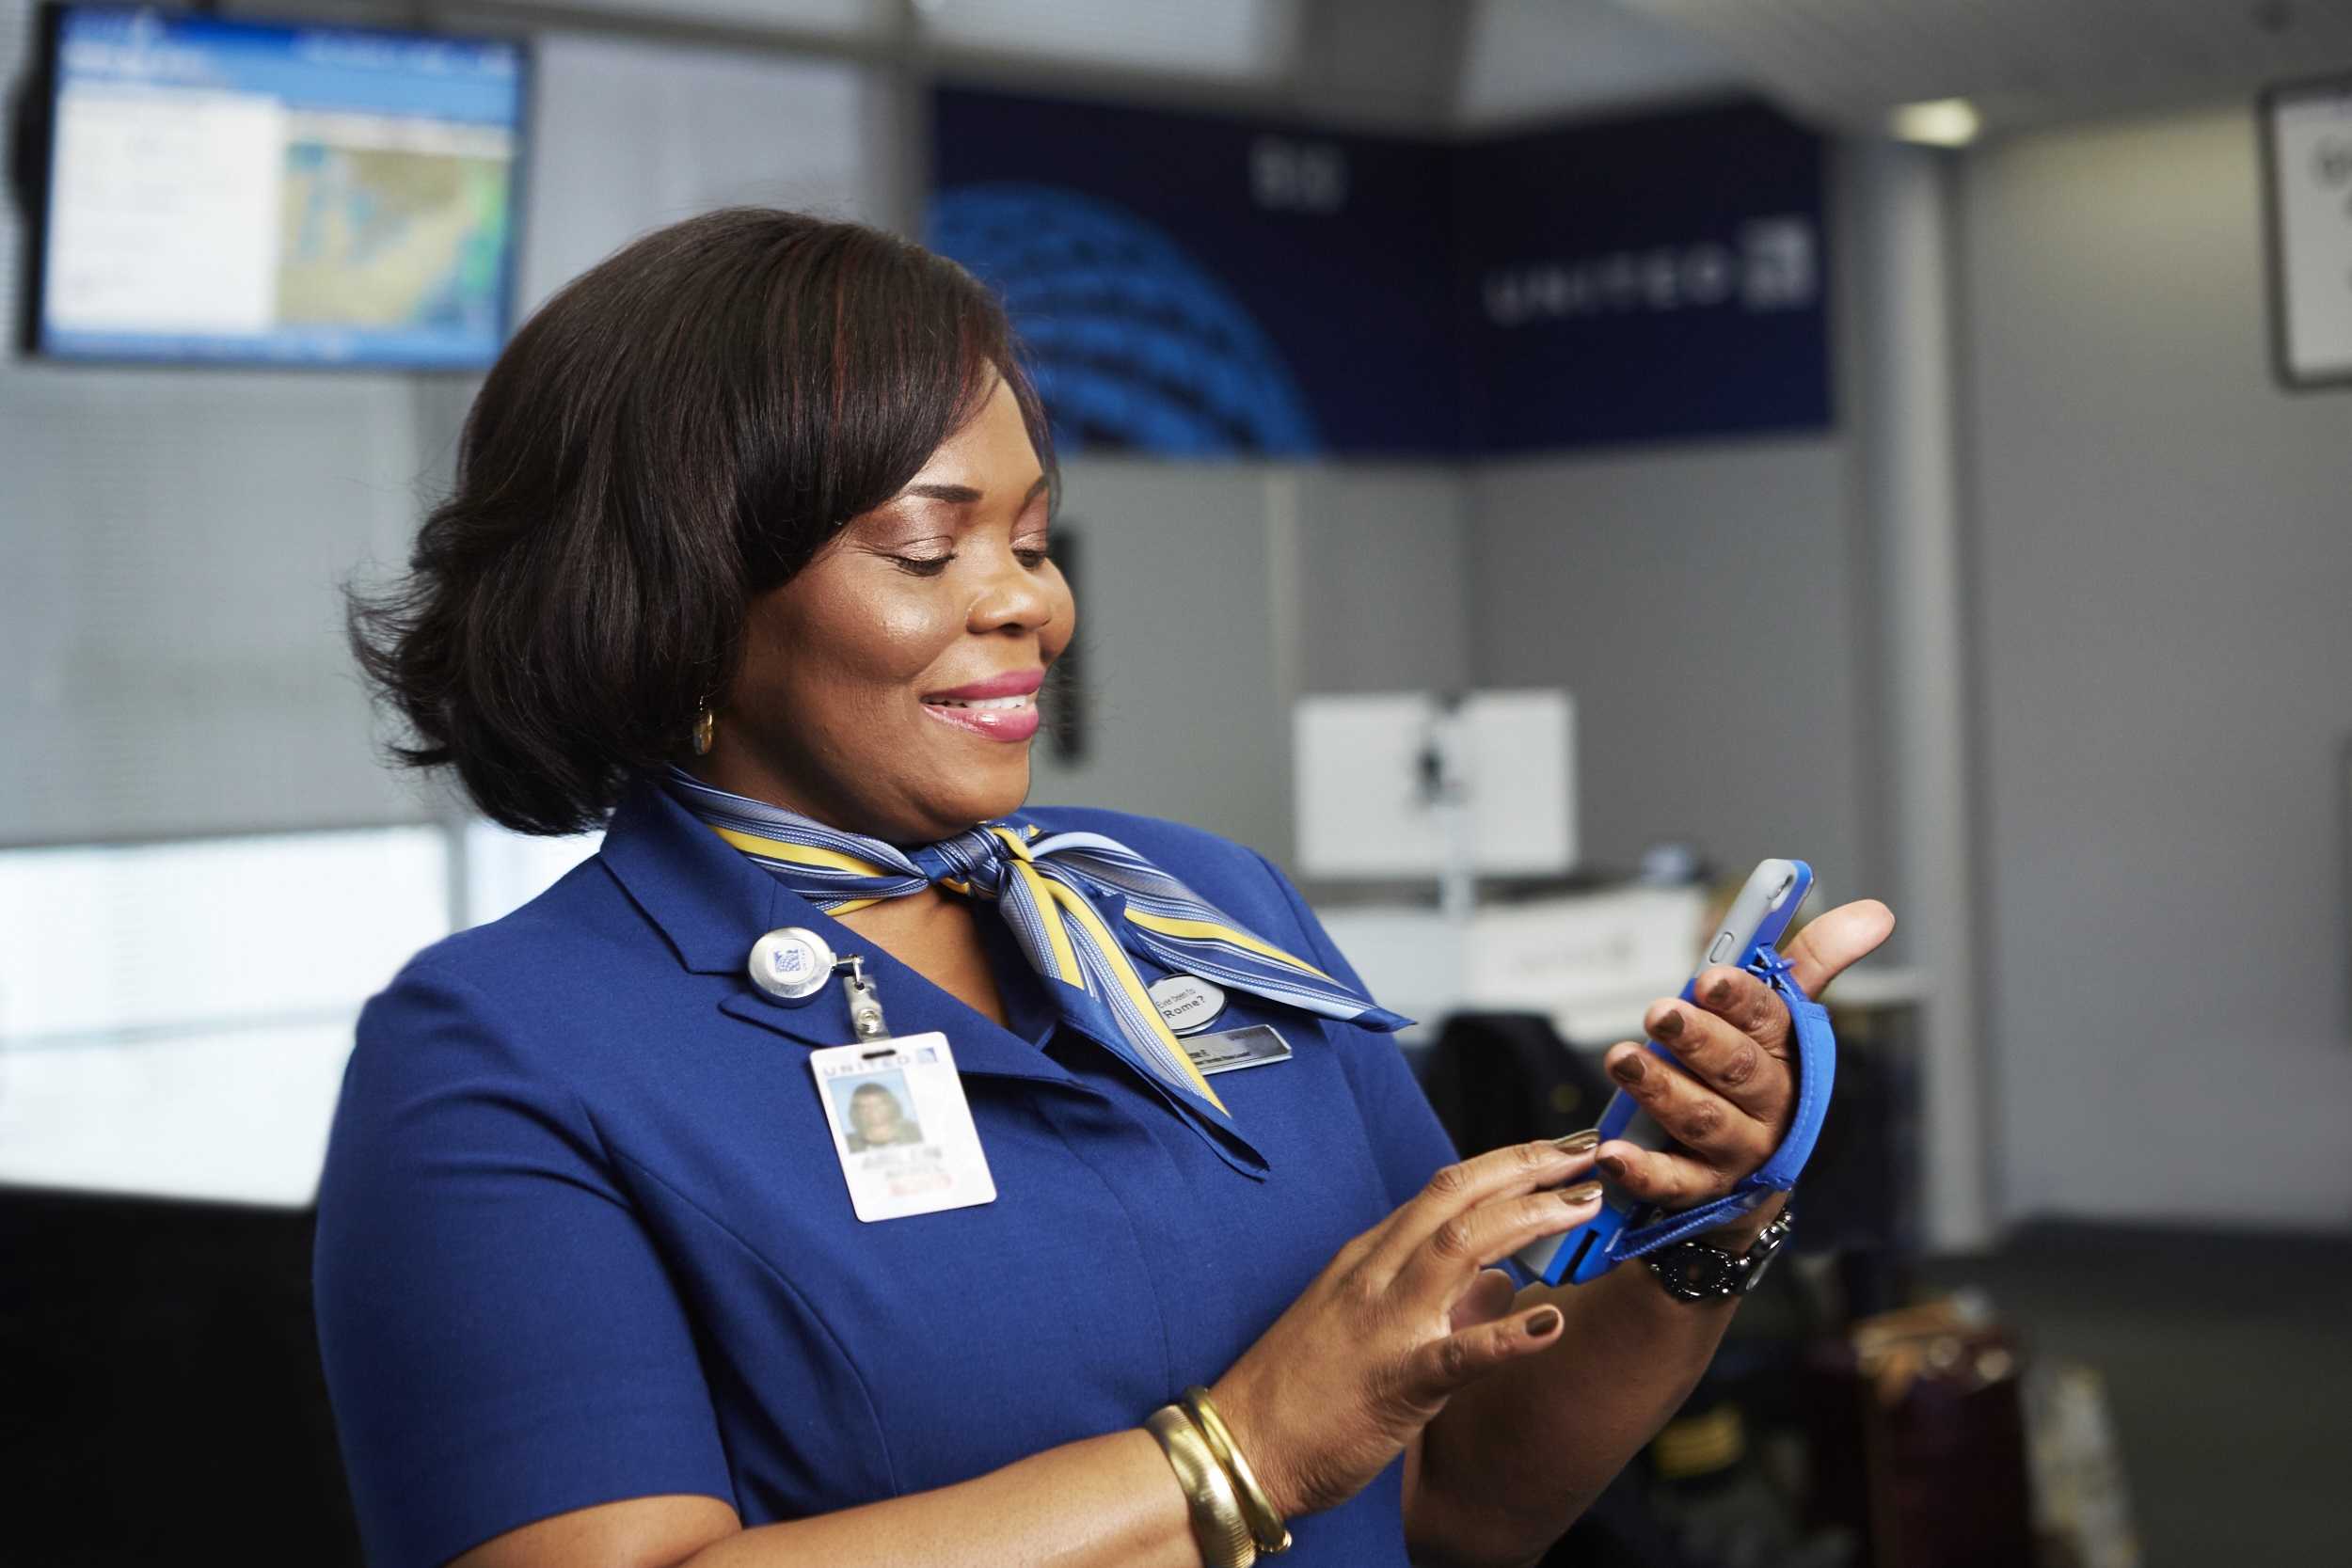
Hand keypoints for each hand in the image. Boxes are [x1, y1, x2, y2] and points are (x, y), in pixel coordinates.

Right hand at [1206, 1139, 1604, 1520]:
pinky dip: (1506, 1336)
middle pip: (1457, 1197)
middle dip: (1527, 1167)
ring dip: (1529, 1218)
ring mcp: (1385, 1323)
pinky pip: (1457, 1353)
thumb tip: (1504, 1284)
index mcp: (1370, 1258)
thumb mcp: (1364, 1322)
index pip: (1446, 1190)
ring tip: (1584, 1205)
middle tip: (1588, 1154)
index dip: (1508, 1164)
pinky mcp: (1397, 1382)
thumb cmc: (1300, 1392)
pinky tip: (1551, 1324)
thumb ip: (1433, 1297)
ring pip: (1460, 1246)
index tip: (1560, 1152)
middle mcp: (1377, 1274)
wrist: (1240, 1448)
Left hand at [1598, 899, 1894, 1222]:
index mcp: (1788, 1053)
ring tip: (1622, 1060)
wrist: (1753, 1169)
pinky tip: (1613, 1151)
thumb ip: (1813, 959)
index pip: (1769, 1019)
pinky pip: (1673, 1181)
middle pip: (1737, 1069)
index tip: (1712, 977)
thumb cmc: (1758, 1074)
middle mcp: (1769, 1103)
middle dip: (1698, 1039)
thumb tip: (1876, 913)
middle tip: (1658, 1013)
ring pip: (1702, 1118)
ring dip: (1662, 1088)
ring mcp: (1737, 1149)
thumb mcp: (1782, 1017)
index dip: (1741, 997)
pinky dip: (1643, 1169)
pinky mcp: (1702, 1188)